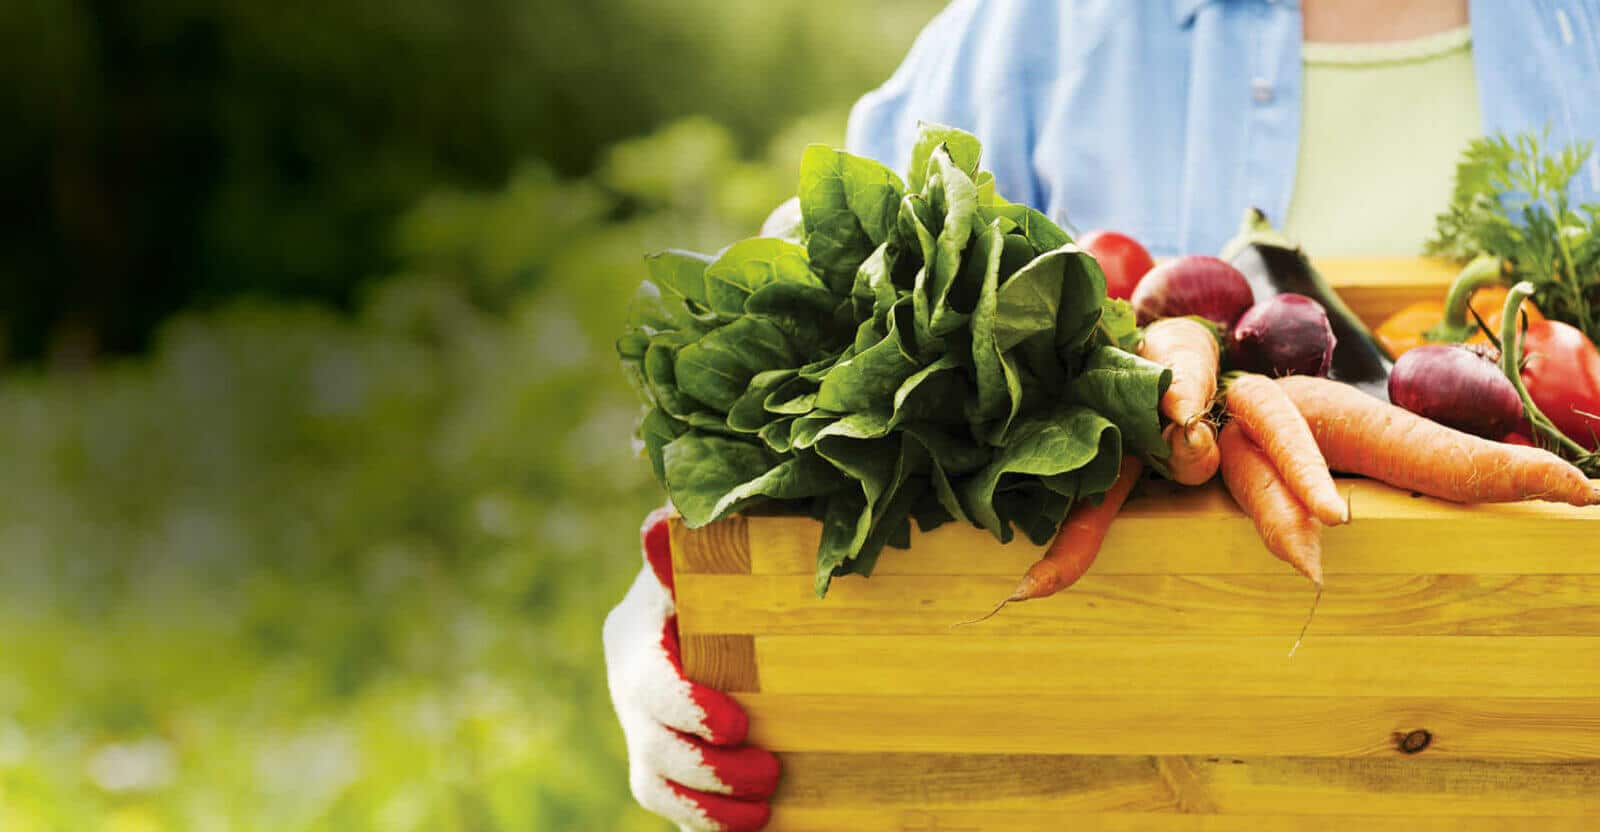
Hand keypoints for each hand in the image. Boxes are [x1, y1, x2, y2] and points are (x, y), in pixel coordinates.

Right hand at [604, 508, 779, 830]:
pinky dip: (705, 821)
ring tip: (764, 809)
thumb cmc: (729, 573)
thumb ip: (692, 548)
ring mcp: (639, 725)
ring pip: (653, 779)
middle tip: (770, 773)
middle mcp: (629, 681)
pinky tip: (750, 825)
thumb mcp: (714, 559)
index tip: (737, 725)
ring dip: (708, 804)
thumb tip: (657, 521)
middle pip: (651, 739)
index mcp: (640, 628)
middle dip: (708, 766)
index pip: (650, 677)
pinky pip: (665, 802)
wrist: (728, 610)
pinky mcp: (656, 762)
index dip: (687, 706)